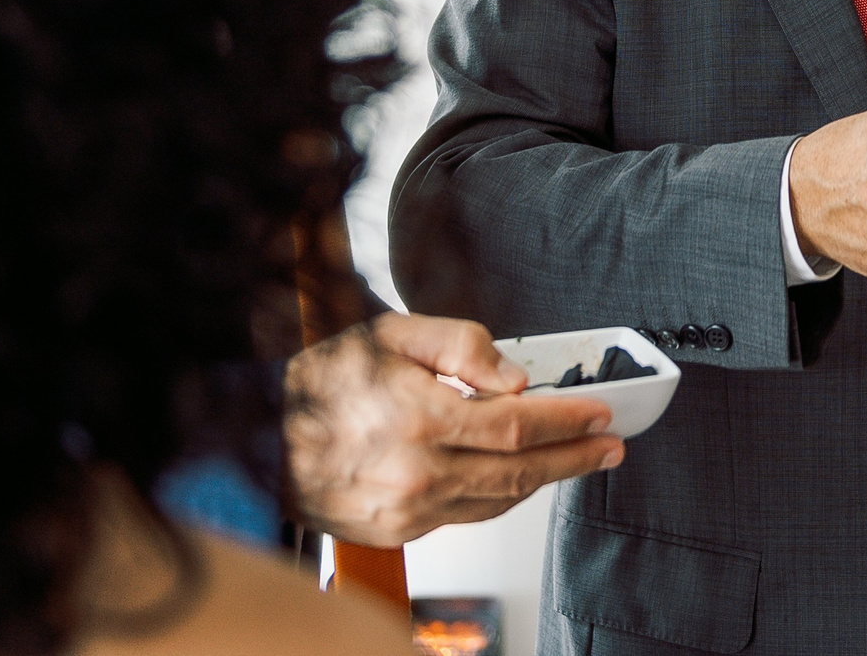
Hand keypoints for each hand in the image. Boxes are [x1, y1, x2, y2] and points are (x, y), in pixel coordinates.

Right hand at [284, 313, 624, 545]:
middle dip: (572, 458)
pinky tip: (517, 479)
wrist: (258, 437)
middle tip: (608, 447)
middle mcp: (417, 473)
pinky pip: (465, 516)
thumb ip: (460, 345)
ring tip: (575, 461)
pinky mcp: (397, 533)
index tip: (600, 414)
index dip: (566, 420)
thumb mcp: (391, 333)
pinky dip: (497, 497)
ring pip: (496, 500)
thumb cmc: (321, 382)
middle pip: (518, 473)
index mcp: (419, 418)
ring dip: (542, 481)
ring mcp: (407, 511)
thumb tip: (515, 378)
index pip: (516, 425)